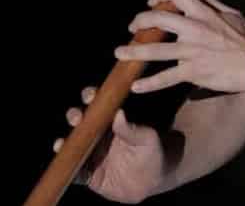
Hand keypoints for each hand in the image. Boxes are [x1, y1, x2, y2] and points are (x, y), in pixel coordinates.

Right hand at [55, 86, 169, 202]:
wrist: (151, 181)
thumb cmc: (151, 153)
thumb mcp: (146, 139)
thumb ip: (132, 129)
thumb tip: (119, 113)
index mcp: (112, 122)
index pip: (99, 106)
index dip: (91, 98)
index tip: (90, 95)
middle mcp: (98, 136)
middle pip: (81, 122)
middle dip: (74, 116)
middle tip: (76, 117)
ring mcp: (91, 154)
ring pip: (72, 145)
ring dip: (64, 142)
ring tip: (62, 142)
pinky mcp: (88, 174)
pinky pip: (73, 171)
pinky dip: (66, 167)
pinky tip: (64, 163)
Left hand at [115, 0, 244, 93]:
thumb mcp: (231, 13)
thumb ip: (211, 1)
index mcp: (204, 13)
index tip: (151, 1)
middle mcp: (195, 29)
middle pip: (159, 19)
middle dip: (140, 22)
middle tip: (132, 28)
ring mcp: (193, 51)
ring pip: (156, 50)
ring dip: (134, 52)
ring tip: (119, 54)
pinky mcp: (193, 72)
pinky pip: (166, 77)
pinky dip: (149, 84)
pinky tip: (135, 88)